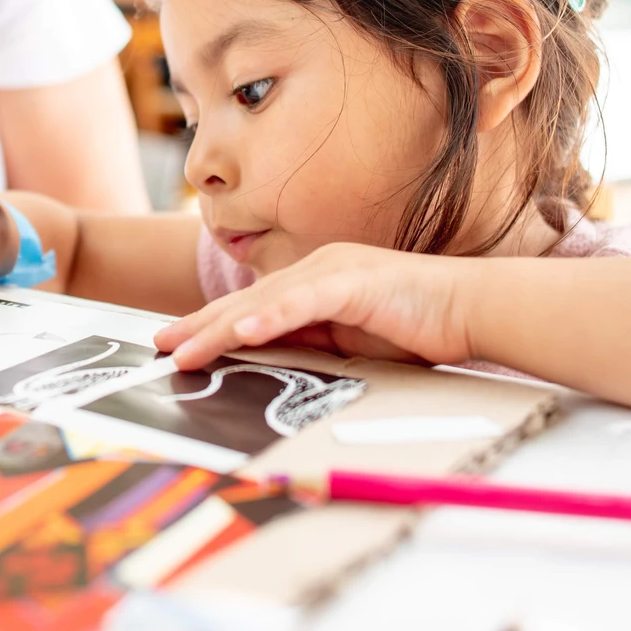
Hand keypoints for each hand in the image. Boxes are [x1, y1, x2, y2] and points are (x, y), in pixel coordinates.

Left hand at [152, 242, 470, 370]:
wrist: (471, 308)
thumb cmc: (419, 326)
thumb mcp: (353, 340)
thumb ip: (315, 343)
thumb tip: (272, 361)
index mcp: (315, 281)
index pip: (253, 307)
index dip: (211, 325)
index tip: (176, 343)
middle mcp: (317, 269)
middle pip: (246, 303)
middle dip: (199, 325)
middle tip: (160, 345)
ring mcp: (333, 271)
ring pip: (263, 303)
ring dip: (219, 328)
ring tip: (184, 348)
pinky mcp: (353, 282)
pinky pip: (302, 304)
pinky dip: (270, 320)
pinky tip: (240, 334)